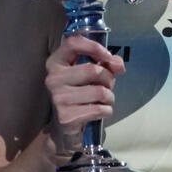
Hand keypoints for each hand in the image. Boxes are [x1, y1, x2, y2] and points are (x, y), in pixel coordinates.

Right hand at [43, 35, 125, 154]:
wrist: (65, 128)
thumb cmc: (81, 95)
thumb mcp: (93, 75)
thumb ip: (107, 63)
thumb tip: (118, 65)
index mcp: (56, 62)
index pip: (73, 43)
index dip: (94, 47)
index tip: (107, 56)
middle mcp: (53, 78)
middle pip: (93, 70)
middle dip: (108, 79)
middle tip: (107, 86)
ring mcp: (58, 98)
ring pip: (99, 91)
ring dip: (109, 97)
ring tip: (104, 100)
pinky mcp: (66, 116)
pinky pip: (99, 109)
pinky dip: (106, 110)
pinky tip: (99, 112)